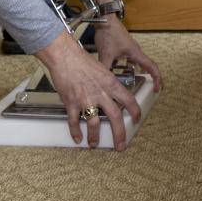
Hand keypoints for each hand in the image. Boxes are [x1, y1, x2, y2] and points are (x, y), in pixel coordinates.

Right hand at [33, 30, 139, 150]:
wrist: (64, 56)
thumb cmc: (81, 60)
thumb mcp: (102, 69)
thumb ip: (107, 84)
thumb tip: (111, 95)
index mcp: (110, 83)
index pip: (128, 100)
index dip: (135, 112)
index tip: (137, 119)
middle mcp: (100, 92)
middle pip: (115, 117)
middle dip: (119, 133)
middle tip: (120, 145)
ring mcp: (85, 99)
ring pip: (94, 123)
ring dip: (95, 136)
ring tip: (94, 144)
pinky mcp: (71, 102)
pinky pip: (74, 121)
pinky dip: (75, 131)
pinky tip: (77, 137)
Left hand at [92, 13, 162, 93]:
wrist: (104, 19)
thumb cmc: (109, 32)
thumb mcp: (106, 54)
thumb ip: (105, 68)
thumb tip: (103, 80)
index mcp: (135, 53)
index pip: (152, 67)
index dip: (156, 78)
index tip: (156, 88)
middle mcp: (134, 51)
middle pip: (144, 67)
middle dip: (145, 78)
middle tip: (142, 88)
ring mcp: (128, 49)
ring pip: (134, 64)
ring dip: (131, 73)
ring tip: (126, 81)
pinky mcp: (122, 47)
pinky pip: (126, 60)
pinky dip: (122, 67)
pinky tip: (114, 70)